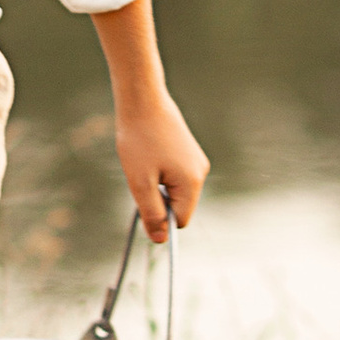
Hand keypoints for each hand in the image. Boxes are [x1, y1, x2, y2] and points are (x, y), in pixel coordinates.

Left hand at [116, 92, 208, 241]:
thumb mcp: (140, 182)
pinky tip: (148, 153)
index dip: (159, 218)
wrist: (142, 99)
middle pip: (178, 205)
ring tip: (143, 161)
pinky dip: (159, 171)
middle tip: (140, 175)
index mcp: (191, 183)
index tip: (140, 199)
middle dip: (157, 199)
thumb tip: (159, 240)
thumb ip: (151, 213)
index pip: (180, 220)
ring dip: (156, 184)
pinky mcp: (188, 151)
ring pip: (174, 190)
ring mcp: (196, 160)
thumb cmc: (139, 139)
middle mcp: (200, 172)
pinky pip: (174, 174)